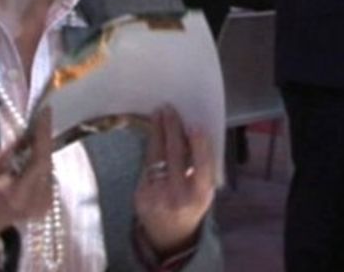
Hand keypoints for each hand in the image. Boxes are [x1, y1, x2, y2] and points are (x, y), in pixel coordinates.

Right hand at [0, 109, 53, 250]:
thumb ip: (7, 151)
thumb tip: (27, 134)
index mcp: (17, 193)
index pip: (38, 161)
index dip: (44, 135)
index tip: (45, 112)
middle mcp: (36, 200)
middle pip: (47, 162)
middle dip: (42, 140)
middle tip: (38, 120)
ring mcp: (44, 205)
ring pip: (49, 167)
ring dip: (40, 153)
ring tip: (25, 146)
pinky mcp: (48, 204)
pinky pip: (48, 175)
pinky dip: (39, 164)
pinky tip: (26, 163)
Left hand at [134, 105, 215, 257]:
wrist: (169, 235)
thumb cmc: (191, 204)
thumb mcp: (203, 190)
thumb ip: (200, 167)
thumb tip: (191, 131)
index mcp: (200, 196)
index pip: (201, 167)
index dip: (199, 146)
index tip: (195, 125)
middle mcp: (178, 197)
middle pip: (174, 156)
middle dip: (171, 129)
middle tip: (169, 108)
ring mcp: (157, 196)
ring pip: (156, 157)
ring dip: (156, 132)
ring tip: (158, 114)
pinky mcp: (140, 194)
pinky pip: (147, 164)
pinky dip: (151, 147)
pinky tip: (153, 133)